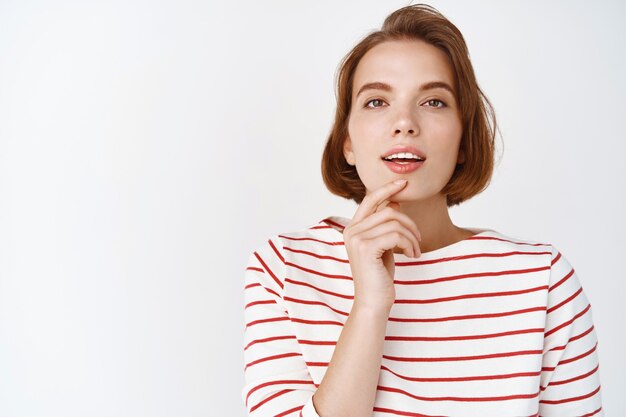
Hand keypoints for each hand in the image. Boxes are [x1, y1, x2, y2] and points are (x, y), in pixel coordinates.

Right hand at [342, 180, 421, 310]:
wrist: (373, 302)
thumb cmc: (379, 275)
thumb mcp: (383, 245)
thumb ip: (384, 225)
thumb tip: (394, 201)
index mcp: (352, 228)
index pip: (370, 199)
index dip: (387, 188)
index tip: (403, 183)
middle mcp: (351, 231)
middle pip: (388, 210)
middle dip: (409, 223)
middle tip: (418, 240)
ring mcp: (356, 239)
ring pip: (394, 222)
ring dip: (412, 236)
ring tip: (415, 251)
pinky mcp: (366, 248)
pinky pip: (396, 235)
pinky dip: (409, 244)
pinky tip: (412, 255)